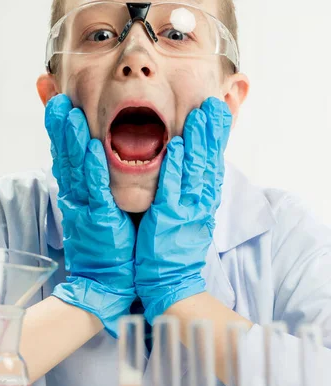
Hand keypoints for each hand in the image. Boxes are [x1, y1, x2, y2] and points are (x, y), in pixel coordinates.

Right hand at [45, 94, 135, 336]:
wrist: (107, 282)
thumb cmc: (109, 242)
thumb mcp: (97, 206)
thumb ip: (95, 181)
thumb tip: (96, 155)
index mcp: (77, 191)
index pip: (65, 153)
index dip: (59, 128)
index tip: (57, 101)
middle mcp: (76, 195)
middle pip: (65, 155)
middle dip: (59, 126)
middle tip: (56, 98)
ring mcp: (86, 206)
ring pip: (76, 167)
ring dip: (72, 139)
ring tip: (68, 112)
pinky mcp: (100, 218)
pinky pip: (97, 189)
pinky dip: (94, 168)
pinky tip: (93, 147)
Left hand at [135, 97, 231, 323]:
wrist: (169, 280)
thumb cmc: (173, 244)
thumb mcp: (188, 214)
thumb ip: (190, 189)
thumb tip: (192, 165)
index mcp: (202, 199)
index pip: (212, 161)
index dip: (215, 136)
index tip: (217, 111)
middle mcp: (199, 202)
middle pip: (207, 161)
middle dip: (210, 132)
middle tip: (212, 105)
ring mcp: (186, 210)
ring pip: (194, 170)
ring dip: (198, 141)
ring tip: (200, 115)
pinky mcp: (169, 219)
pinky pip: (173, 189)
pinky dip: (176, 168)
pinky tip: (179, 147)